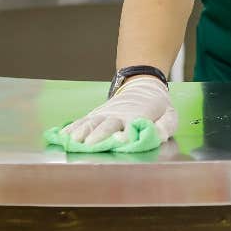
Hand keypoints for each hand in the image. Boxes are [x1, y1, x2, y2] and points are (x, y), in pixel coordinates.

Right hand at [62, 76, 177, 146]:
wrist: (141, 84)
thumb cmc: (156, 105)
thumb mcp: (169, 115)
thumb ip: (165, 126)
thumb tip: (156, 135)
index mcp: (138, 116)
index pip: (132, 127)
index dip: (127, 135)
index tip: (121, 143)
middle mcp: (119, 116)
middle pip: (107, 125)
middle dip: (99, 135)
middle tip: (89, 146)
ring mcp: (105, 114)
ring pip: (92, 122)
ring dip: (81, 133)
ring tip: (71, 143)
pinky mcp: (96, 114)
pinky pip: (82, 121)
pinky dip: (72, 129)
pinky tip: (62, 137)